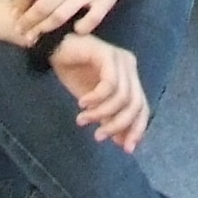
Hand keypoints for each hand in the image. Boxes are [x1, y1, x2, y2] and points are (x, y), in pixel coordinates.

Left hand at [15, 0, 140, 42]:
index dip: (19, 3)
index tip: (14, 13)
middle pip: (42, 6)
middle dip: (28, 22)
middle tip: (20, 32)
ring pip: (60, 16)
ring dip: (45, 29)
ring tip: (36, 36)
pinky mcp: (105, 1)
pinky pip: (90, 21)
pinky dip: (80, 28)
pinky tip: (75, 30)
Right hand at [50, 31, 150, 150]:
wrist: (54, 48)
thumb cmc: (74, 73)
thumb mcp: (94, 103)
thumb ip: (108, 118)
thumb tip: (121, 142)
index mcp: (130, 77)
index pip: (143, 108)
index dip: (137, 129)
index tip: (126, 149)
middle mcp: (129, 66)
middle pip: (136, 104)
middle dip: (118, 125)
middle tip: (98, 136)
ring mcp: (120, 58)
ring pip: (122, 96)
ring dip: (101, 113)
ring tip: (83, 119)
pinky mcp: (107, 53)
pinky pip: (109, 83)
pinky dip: (96, 98)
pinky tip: (82, 103)